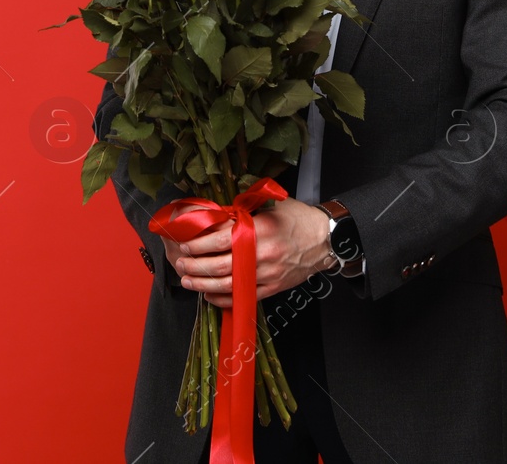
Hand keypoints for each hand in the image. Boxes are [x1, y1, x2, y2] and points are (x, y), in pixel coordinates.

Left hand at [171, 198, 337, 308]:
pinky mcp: (273, 288)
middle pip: (221, 265)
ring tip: (188, 280)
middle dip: (196, 266)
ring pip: (229, 285)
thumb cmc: (297, 219)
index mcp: (260, 230)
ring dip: (204, 285)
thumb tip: (213, 217)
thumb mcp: (270, 206)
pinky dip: (224, 299)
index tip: (187, 244)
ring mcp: (268, 275)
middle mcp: (263, 255)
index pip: (222, 239)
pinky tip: (210, 295)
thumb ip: (243, 212)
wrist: (325, 240)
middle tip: (181, 263)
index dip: (200, 244)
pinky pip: (243, 297)